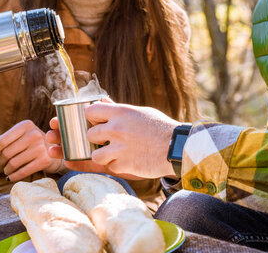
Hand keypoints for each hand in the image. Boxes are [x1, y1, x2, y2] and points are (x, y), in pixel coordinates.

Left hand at [0, 120, 62, 181]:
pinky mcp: (44, 160)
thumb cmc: (32, 143)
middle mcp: (34, 134)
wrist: (56, 151)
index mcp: (26, 125)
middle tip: (2, 164)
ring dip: (6, 170)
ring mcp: (40, 147)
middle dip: (0, 161)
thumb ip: (1, 139)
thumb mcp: (18, 137)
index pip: (2, 140)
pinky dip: (13, 176)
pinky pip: (22, 172)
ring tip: (7, 170)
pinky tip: (11, 177)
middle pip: (6, 153)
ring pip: (13, 163)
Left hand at [49, 101, 178, 178]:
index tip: (98, 122)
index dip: (93, 118)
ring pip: (95, 155)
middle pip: (90, 134)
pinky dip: (117, 165)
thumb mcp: (140, 113)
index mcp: (120, 112)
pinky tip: (128, 161)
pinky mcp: (123, 165)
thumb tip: (102, 101)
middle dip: (97, 139)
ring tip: (114, 153)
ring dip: (104, 155)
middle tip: (107, 140)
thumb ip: (119, 110)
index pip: (90, 112)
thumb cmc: (160, 127)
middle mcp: (116, 129)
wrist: (176, 147)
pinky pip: (111, 167)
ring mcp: (119, 148)